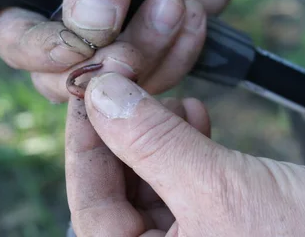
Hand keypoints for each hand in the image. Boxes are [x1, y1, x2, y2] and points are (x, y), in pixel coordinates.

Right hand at [0, 0, 304, 101]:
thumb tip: (87, 28)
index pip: (15, 36)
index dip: (42, 50)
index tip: (81, 46)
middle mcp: (65, 20)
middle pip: (58, 76)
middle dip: (103, 64)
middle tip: (137, 37)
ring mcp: (107, 43)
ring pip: (108, 86)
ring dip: (148, 56)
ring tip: (176, 5)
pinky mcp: (145, 55)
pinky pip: (151, 82)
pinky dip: (175, 59)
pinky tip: (189, 16)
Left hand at [65, 72, 304, 235]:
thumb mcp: (217, 188)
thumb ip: (150, 143)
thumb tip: (100, 95)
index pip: (91, 204)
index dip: (84, 141)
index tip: (86, 90)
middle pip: (117, 189)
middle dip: (122, 132)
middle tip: (124, 82)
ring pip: (150, 181)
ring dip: (154, 134)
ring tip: (168, 100)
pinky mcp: (220, 225)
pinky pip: (185, 182)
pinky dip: (186, 145)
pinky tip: (193, 113)